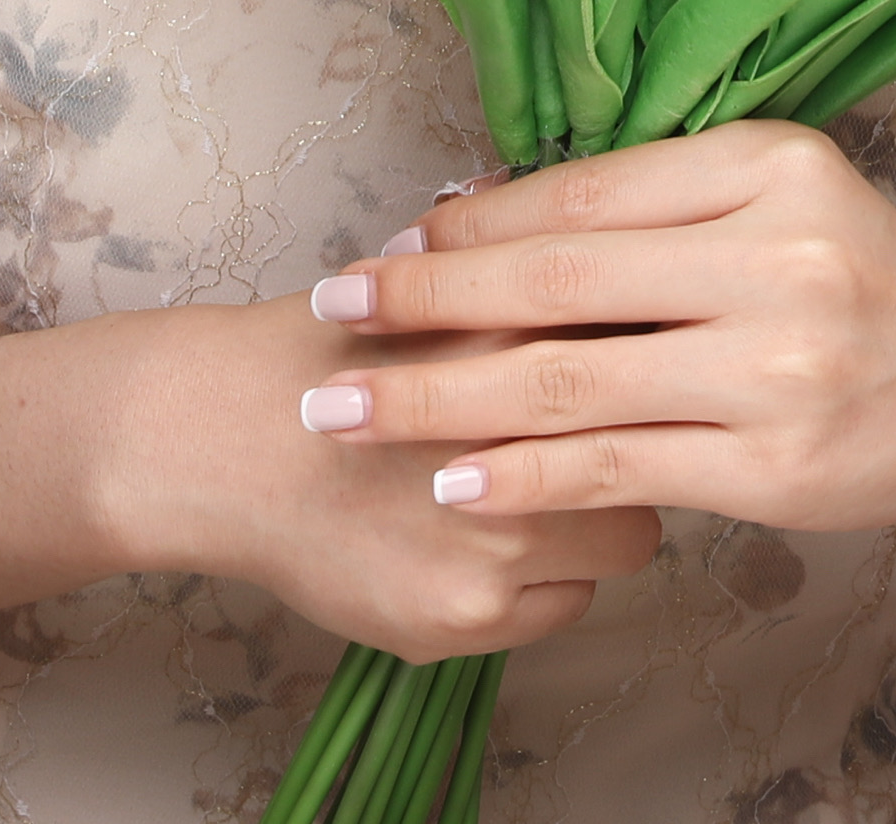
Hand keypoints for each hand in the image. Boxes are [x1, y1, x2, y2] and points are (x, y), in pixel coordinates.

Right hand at [96, 286, 669, 660]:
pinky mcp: (467, 615)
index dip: (656, 367)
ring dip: (592, 519)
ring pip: (625, 540)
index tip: (646, 369)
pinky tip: (484, 546)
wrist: (233, 435)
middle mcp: (531, 439)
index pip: (658, 363)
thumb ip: (557, 286)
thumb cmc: (347, 350)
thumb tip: (656, 280)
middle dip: (639, 445)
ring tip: (530, 494)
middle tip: (593, 439)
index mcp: (537, 337)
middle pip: (662, 452)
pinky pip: (564, 606)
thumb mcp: (458, 283)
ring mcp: (502, 538)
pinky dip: (540, 582)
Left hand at [300, 126, 895, 542]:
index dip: (469, 226)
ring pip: (571, 383)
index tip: (385, 243)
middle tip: (328, 311)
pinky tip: (451, 479)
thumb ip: (652, 208)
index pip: (585, 195)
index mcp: (771, 166)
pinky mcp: (773, 464)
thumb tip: (477, 213)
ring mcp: (780, 366)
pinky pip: (616, 468)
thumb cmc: (858, 283)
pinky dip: (522, 475)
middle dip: (424, 301)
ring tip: (346, 412)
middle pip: (561, 282)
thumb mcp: (778, 204)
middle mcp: (781, 257)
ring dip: (438, 400)